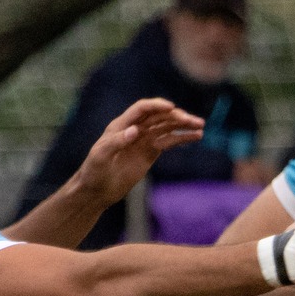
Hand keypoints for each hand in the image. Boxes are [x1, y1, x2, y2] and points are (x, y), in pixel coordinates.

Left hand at [71, 98, 206, 205]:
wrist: (98, 189)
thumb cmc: (94, 171)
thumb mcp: (101, 155)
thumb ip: (117, 142)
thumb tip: (136, 131)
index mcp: (121, 125)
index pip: (142, 109)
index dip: (156, 106)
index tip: (171, 108)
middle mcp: (135, 128)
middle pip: (159, 117)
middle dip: (176, 116)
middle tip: (192, 120)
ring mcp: (144, 140)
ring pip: (167, 127)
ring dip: (183, 125)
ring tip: (200, 125)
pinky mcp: (151, 152)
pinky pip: (169, 141)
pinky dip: (182, 138)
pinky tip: (196, 137)